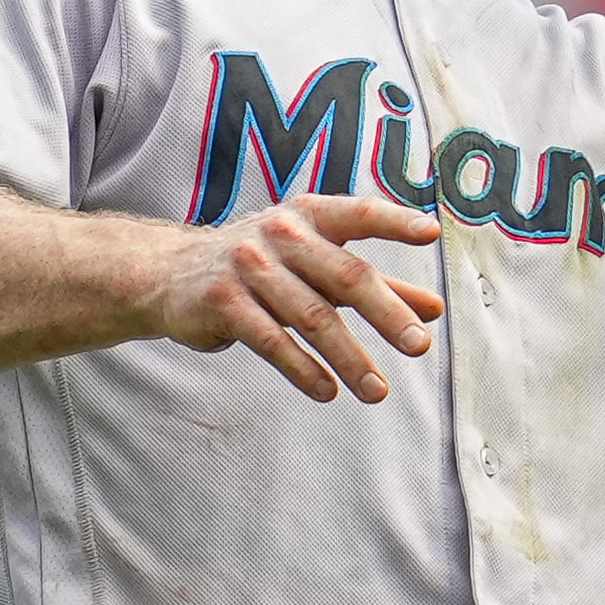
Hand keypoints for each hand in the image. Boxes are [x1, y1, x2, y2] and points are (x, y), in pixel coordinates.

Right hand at [148, 191, 444, 406]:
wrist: (170, 274)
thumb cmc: (262, 266)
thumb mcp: (316, 265)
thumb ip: (376, 284)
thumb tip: (434, 309)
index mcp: (309, 215)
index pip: (359, 213)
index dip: (394, 222)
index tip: (431, 234)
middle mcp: (280, 233)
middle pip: (344, 274)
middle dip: (386, 313)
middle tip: (420, 346)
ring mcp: (249, 266)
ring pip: (311, 317)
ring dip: (349, 358)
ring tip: (377, 391)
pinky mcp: (223, 302)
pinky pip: (271, 341)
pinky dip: (303, 369)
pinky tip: (328, 391)